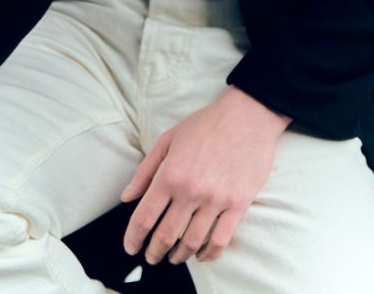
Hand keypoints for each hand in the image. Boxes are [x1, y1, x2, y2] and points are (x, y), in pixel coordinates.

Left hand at [120, 86, 291, 265]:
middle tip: (151, 257)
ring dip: (180, 256)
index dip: (134, 237)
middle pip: (166, 235)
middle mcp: (191, 190)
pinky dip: (209, 254)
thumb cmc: (205, 124)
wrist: (247, 116)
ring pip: (192, 242)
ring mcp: (216, 199)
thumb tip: (127, 197)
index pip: (144, 216)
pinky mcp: (238, 204)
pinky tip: (201, 255)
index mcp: (170, 174)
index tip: (131, 247)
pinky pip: (221, 240)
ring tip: (174, 257)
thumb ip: (145, 171)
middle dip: (154, 252)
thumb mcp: (167, 139)